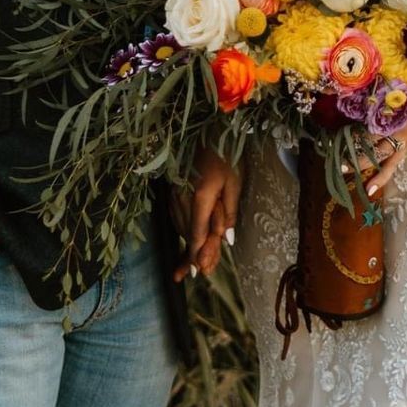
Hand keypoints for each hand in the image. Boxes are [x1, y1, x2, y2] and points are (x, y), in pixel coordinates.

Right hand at [178, 147, 242, 280]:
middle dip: (193, 254)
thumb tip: (227, 240)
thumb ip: (229, 212)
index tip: (197, 273)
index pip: (197, 233)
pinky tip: (189, 240)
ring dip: (188, 244)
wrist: (203, 132)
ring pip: (181, 226)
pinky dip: (184, 230)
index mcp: (200, 197)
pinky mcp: (172, 191)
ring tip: (188, 266)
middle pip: (187, 234)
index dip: (197, 255)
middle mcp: (182, 198)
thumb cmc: (224, 156)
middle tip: (198, 274)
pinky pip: (178, 217)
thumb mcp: (233, 183)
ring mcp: (174, 195)